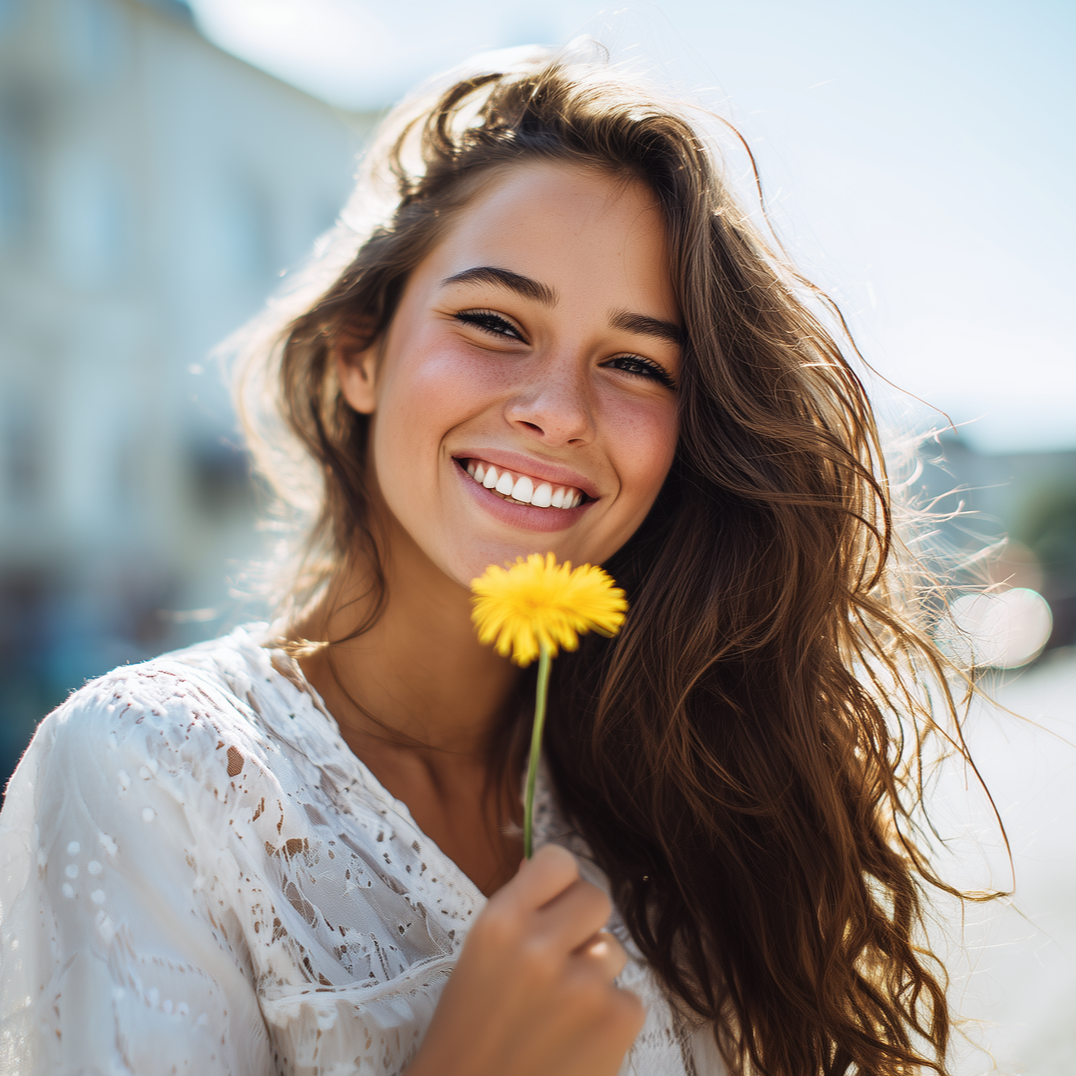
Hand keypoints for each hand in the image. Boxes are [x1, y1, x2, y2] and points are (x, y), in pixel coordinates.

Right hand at [406, 843, 644, 1075]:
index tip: (554, 904)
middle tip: (561, 960)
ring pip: (614, 949)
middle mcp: (541, 946)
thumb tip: (544, 869)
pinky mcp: (616, 1021)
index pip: (558, 862)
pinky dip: (609, 1019)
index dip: (559, 884)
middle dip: (583, 926)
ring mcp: (583, 984)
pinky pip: (629, 998)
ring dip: (596, 975)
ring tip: (560, 1011)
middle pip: (596, 898)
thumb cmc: (469, 1035)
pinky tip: (577, 1041)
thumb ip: (517, 913)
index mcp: (501, 923)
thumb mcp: (480, 959)